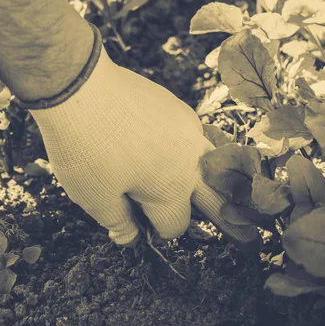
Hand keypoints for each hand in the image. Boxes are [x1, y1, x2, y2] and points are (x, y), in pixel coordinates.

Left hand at [30, 47, 261, 250]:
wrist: (79, 86)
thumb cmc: (85, 147)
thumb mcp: (95, 196)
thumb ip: (120, 223)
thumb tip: (131, 238)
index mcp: (172, 189)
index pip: (176, 225)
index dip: (158, 231)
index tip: (141, 225)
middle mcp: (190, 161)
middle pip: (216, 199)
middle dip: (222, 219)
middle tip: (245, 240)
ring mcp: (188, 130)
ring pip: (211, 165)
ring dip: (207, 181)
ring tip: (201, 189)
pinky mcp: (178, 108)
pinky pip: (194, 138)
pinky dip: (188, 151)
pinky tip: (166, 149)